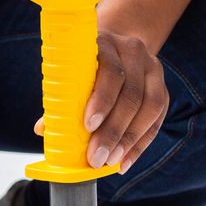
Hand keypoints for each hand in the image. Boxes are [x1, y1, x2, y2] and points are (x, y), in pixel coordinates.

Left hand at [33, 31, 168, 174]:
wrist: (117, 49)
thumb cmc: (86, 64)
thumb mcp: (74, 70)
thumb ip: (61, 98)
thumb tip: (42, 129)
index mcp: (107, 43)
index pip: (111, 71)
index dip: (102, 100)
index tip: (88, 126)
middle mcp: (134, 52)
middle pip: (131, 94)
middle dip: (113, 130)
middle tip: (97, 156)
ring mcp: (152, 69)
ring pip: (150, 107)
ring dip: (129, 140)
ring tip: (110, 161)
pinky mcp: (163, 88)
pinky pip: (157, 119)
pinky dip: (140, 144)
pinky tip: (124, 162)